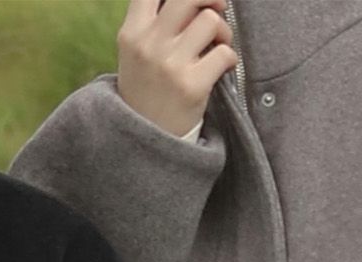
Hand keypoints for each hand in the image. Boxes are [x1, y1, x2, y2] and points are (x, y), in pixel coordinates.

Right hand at [116, 0, 238, 138]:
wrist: (142, 147)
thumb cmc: (146, 94)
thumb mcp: (136, 55)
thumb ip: (155, 23)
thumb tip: (196, 3)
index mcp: (131, 34)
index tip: (193, 5)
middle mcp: (148, 45)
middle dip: (210, 0)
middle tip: (217, 11)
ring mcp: (169, 65)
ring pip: (211, 20)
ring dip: (223, 32)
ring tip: (217, 48)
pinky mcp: (191, 86)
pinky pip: (225, 54)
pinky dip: (230, 60)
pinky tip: (221, 70)